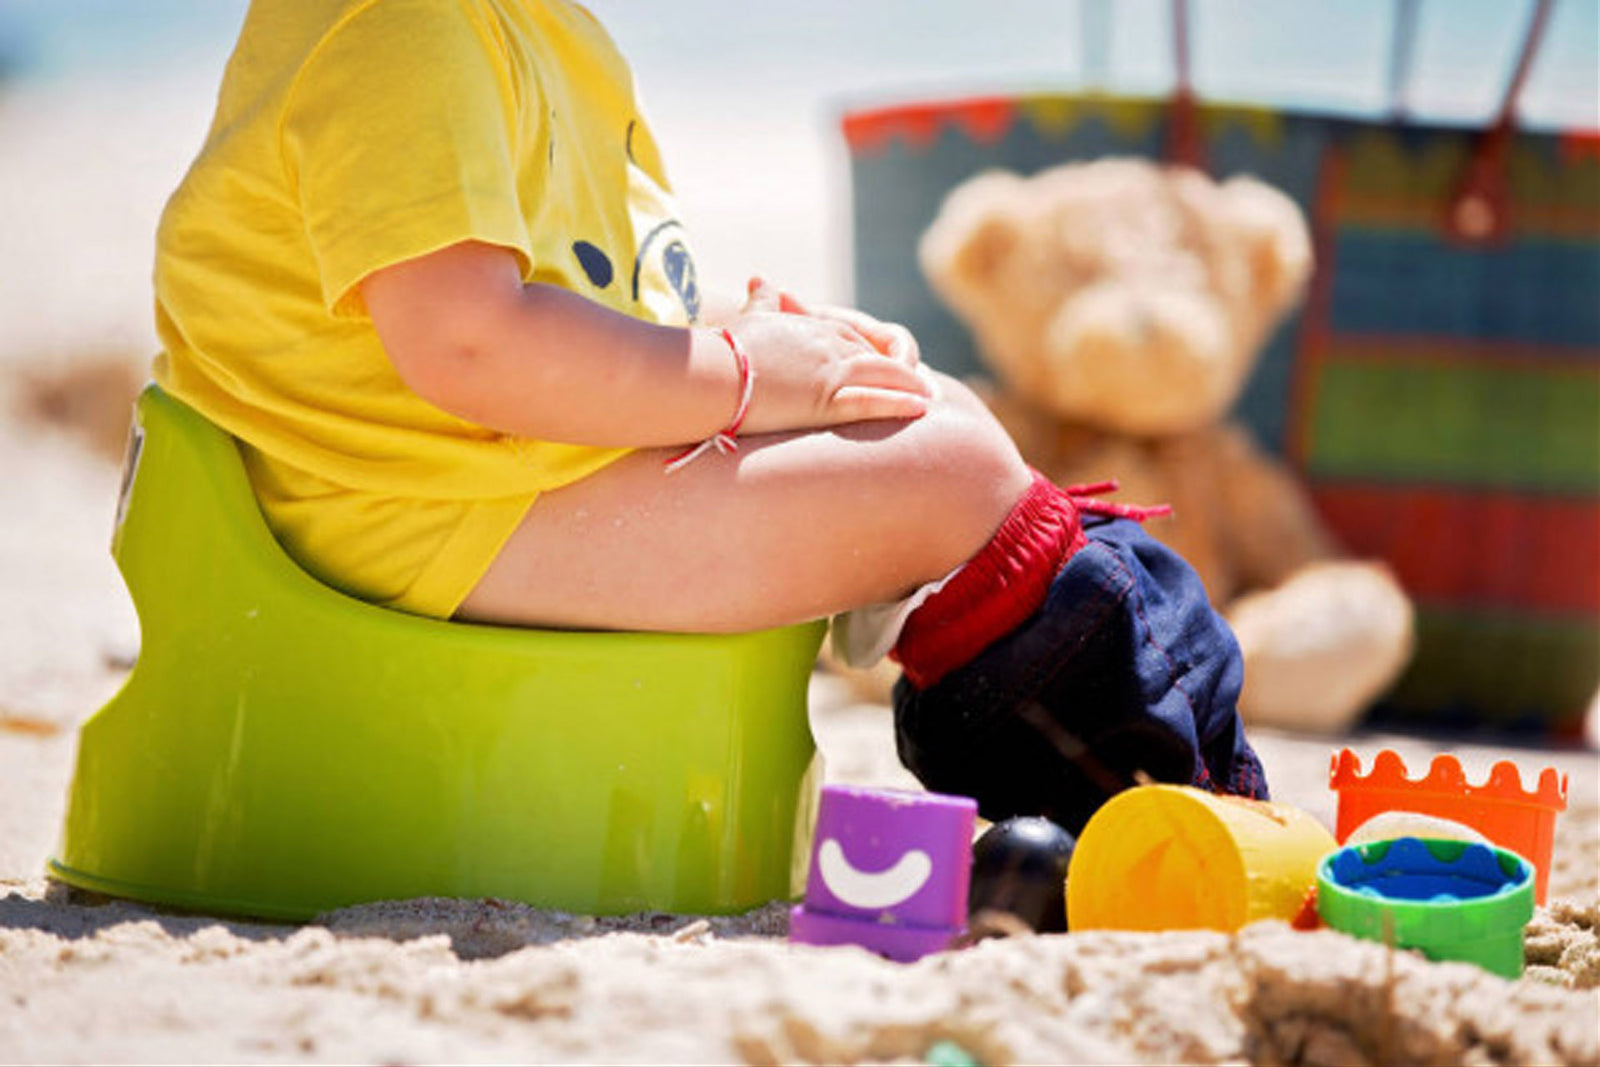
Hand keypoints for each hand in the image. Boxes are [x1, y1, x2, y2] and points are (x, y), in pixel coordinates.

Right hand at [726, 278, 929, 434]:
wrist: (711, 374)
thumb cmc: (722, 350)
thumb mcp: (747, 318)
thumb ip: (761, 301)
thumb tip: (760, 280)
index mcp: (810, 327)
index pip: (851, 336)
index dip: (873, 351)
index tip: (888, 362)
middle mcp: (827, 344)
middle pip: (874, 355)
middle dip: (900, 369)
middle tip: (921, 382)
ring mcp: (829, 371)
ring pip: (883, 375)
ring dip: (910, 386)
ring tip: (931, 397)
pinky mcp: (826, 399)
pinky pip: (872, 401)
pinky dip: (899, 404)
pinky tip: (921, 409)